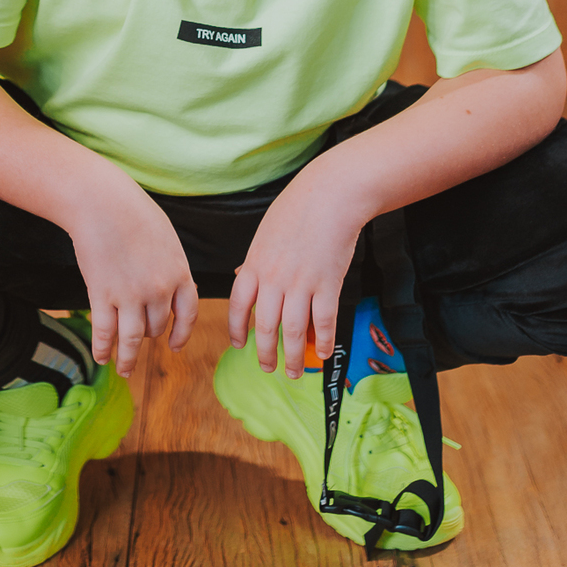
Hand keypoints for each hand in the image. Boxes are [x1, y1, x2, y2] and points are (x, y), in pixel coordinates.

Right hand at [69, 181, 199, 376]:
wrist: (102, 202)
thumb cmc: (133, 213)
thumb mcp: (166, 239)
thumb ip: (172, 266)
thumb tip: (176, 291)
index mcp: (179, 273)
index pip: (188, 314)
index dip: (182, 334)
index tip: (174, 345)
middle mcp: (159, 289)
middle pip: (157, 327)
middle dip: (149, 335)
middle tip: (138, 339)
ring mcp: (130, 295)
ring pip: (133, 339)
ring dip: (127, 359)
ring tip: (123, 369)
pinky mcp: (103, 295)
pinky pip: (105, 332)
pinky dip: (102, 348)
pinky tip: (100, 357)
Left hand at [227, 160, 364, 378]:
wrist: (330, 194)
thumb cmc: (297, 209)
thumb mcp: (265, 234)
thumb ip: (254, 260)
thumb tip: (241, 277)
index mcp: (255, 265)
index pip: (238, 306)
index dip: (237, 329)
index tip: (239, 345)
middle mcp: (274, 278)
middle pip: (264, 325)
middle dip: (265, 352)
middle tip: (268, 368)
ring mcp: (301, 282)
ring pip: (293, 330)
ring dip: (292, 356)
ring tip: (292, 371)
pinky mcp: (328, 283)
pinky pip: (324, 320)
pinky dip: (324, 340)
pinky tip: (324, 352)